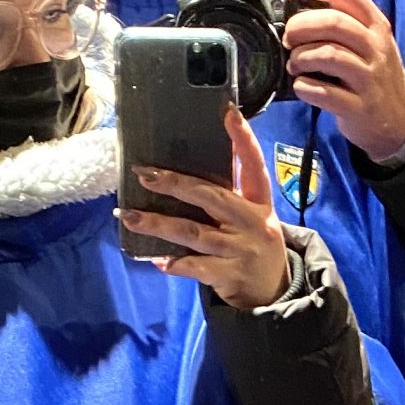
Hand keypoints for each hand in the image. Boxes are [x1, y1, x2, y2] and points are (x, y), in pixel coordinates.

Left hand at [123, 107, 291, 307]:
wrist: (274, 292)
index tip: (228, 112)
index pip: (254, 166)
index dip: (243, 139)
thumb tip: (192, 165)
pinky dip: (175, 264)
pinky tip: (157, 260)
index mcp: (259, 203)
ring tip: (130, 217)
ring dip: (159, 225)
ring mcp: (242, 250)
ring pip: (194, 233)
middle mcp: (253, 223)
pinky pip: (196, 267)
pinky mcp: (231, 275)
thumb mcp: (252, 216)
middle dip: (176, 184)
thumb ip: (230, 193)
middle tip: (144, 175)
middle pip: (211, 197)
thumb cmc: (253, 245)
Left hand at [277, 0, 404, 161]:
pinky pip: (325, 92)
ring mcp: (370, 78)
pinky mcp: (360, 108)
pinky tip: (302, 86)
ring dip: (301, 57)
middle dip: (301, 25)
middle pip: (334, 21)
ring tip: (295, 64)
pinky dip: (305, 87)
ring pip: (329, 54)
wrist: (400, 119)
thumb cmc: (371, 71)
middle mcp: (376, 47)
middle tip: (288, 38)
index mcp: (375, 23)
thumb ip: (329, 9)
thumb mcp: (362, 37)